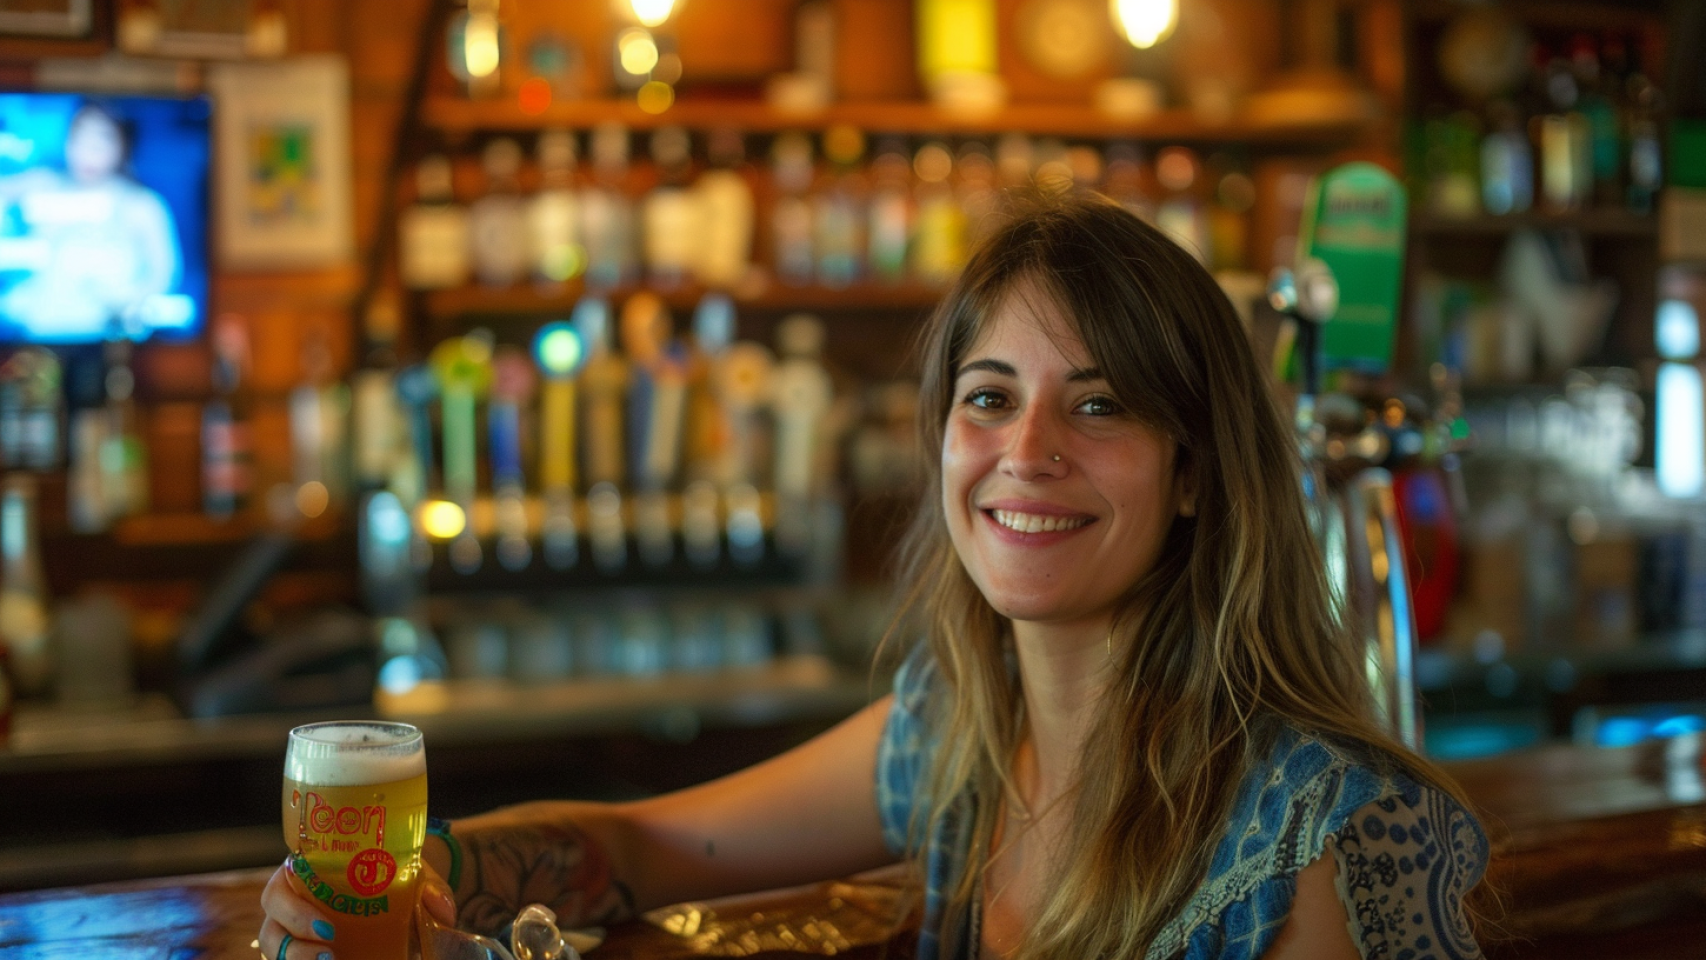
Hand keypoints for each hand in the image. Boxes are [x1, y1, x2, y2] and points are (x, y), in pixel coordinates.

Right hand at [257, 857, 456, 959]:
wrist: (404, 889)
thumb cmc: (395, 874)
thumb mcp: (412, 874)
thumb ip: (430, 888)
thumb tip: (442, 911)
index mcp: (307, 875)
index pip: (278, 890)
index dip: (292, 911)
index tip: (328, 928)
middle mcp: (293, 905)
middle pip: (272, 928)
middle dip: (294, 947)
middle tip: (330, 955)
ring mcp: (296, 932)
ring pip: (276, 950)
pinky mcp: (307, 947)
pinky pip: (293, 959)